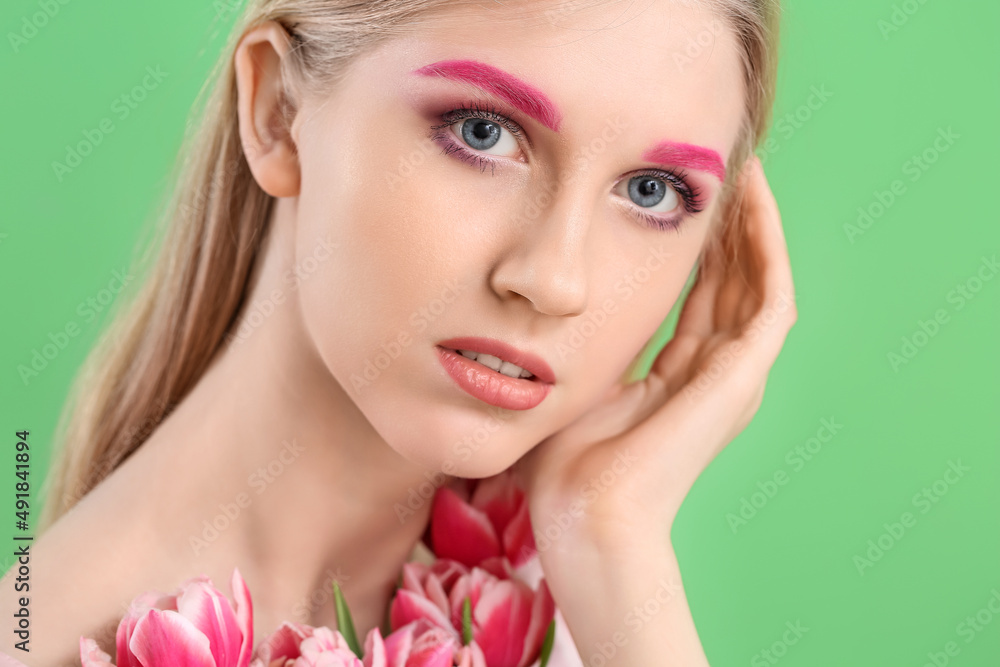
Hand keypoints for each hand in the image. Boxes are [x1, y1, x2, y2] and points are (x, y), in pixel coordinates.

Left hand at [513, 155, 796, 553]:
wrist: (587, 515)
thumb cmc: (566, 467)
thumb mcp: (573, 384)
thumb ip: (581, 346)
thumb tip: (548, 305)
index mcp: (675, 383)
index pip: (697, 300)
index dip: (695, 250)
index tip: (680, 201)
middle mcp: (713, 377)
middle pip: (732, 284)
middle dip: (726, 226)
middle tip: (718, 168)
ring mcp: (735, 377)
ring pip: (759, 281)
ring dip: (753, 224)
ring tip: (742, 168)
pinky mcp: (743, 375)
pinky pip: (771, 295)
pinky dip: (767, 245)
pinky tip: (752, 198)